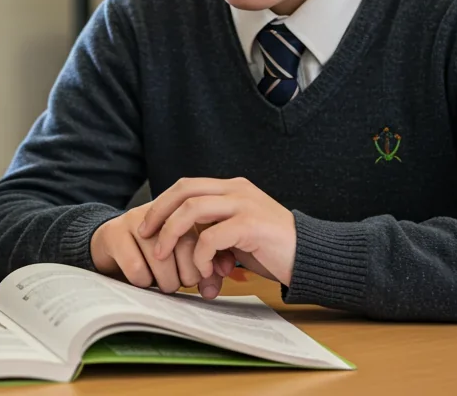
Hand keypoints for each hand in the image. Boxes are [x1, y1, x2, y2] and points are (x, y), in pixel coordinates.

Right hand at [89, 202, 209, 294]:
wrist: (109, 242)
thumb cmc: (152, 253)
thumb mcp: (182, 255)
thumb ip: (203, 267)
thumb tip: (212, 289)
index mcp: (182, 209)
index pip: (205, 234)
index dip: (206, 261)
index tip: (204, 277)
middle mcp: (160, 210)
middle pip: (185, 244)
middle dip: (189, 274)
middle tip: (184, 283)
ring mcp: (135, 219)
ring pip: (161, 258)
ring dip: (167, 281)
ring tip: (166, 284)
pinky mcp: (114, 234)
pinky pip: (136, 267)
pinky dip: (144, 282)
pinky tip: (144, 280)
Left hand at [138, 177, 296, 293]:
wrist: (311, 258)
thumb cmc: (273, 250)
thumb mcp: (237, 234)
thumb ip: (212, 229)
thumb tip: (179, 244)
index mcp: (233, 188)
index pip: (187, 186)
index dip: (163, 203)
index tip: (147, 225)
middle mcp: (237, 190)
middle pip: (185, 190)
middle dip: (159, 212)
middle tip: (145, 236)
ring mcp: (245, 204)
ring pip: (193, 209)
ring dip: (173, 234)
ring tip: (164, 255)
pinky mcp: (252, 224)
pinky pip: (212, 236)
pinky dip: (201, 255)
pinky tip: (204, 270)